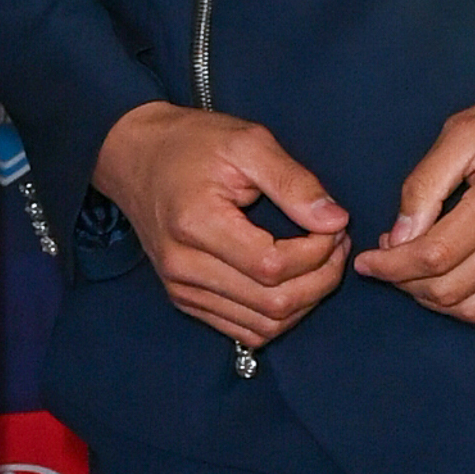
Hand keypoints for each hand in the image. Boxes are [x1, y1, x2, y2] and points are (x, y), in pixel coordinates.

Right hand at [93, 102, 348, 349]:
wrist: (136, 157)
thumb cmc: (191, 144)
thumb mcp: (248, 143)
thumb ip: (294, 183)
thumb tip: (335, 220)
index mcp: (196, 225)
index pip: (274, 266)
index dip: (318, 253)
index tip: (334, 225)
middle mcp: (184, 268)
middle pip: (274, 304)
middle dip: (322, 278)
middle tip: (337, 243)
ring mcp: (182, 290)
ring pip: (265, 326)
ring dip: (307, 300)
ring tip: (321, 260)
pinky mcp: (186, 300)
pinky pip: (246, 330)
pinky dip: (281, 315)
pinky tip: (296, 281)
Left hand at [353, 58, 474, 333]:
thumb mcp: (467, 128)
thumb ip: (425, 184)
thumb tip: (400, 237)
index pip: (433, 256)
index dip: (390, 267)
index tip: (368, 260)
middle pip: (451, 291)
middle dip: (407, 285)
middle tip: (391, 262)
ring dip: (436, 301)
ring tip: (419, 273)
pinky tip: (459, 285)